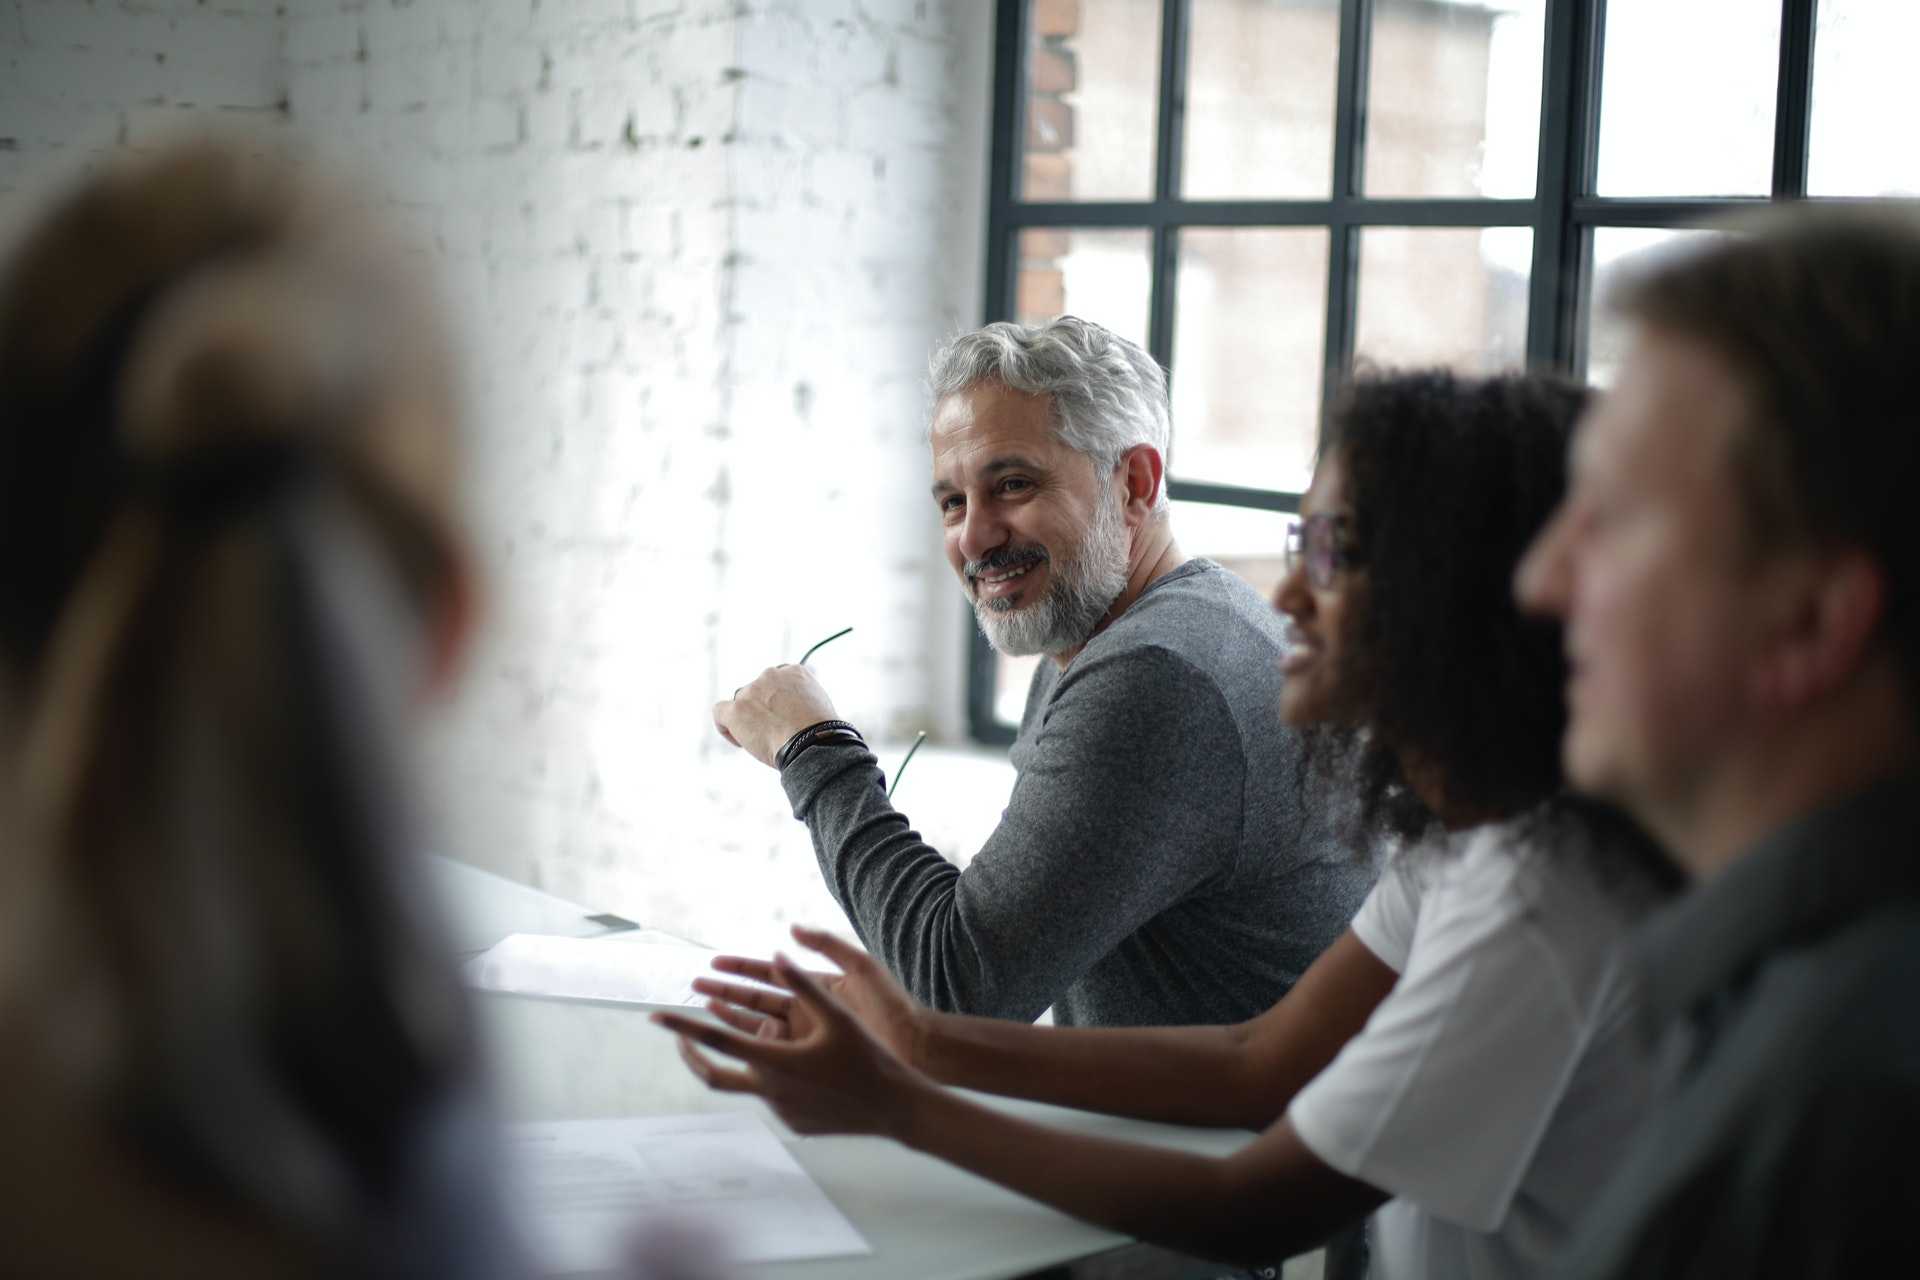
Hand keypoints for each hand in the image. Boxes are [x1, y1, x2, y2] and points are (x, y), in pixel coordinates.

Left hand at [652, 952, 929, 1138]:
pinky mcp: (793, 1123)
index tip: (655, 1016)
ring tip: (765, 1032)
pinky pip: (771, 1095)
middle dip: (691, 1052)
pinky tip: (803, 1064)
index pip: (716, 1040)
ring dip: (746, 1057)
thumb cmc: (868, 1057)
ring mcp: (780, 1111)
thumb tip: (779, 955)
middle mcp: (770, 1091)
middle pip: (713, 1073)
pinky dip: (773, 1075)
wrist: (895, 1108)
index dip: (682, 1027)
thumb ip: (804, 985)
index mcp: (775, 1062)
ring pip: (748, 1080)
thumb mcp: (837, 1016)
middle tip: (678, 1034)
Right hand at [693, 925, 930, 1068]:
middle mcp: (809, 1011)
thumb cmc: (893, 1007)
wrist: (917, 1047)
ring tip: (703, 1011)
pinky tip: (731, 1048)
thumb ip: (827, 945)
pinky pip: (775, 1054)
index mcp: (818, 986)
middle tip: (693, 988)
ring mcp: (809, 1037)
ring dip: (731, 1019)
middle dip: (725, 992)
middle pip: (757, 999)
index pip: (770, 973)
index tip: (712, 962)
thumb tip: (792, 928)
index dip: (740, 967)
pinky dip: (752, 1049)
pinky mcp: (813, 1061)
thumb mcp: (861, 967)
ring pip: (760, 1026)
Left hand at [712, 664, 840, 766]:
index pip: (777, 682)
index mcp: (794, 672)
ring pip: (741, 703)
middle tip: (775, 731)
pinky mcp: (736, 709)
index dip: (778, 700)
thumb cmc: (820, 733)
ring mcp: (751, 691)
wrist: (811, 744)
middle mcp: (770, 675)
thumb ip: (805, 699)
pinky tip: (740, 742)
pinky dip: (726, 727)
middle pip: (757, 691)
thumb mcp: (821, 707)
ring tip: (763, 742)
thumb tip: (798, 707)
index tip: (784, 717)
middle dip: (762, 709)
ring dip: (747, 719)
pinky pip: (720, 712)